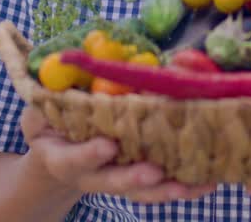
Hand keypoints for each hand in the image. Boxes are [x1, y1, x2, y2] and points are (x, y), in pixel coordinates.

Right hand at [20, 106, 216, 204]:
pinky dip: (184, 186)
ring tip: (194, 185)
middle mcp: (91, 175)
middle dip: (134, 178)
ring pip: (142, 192)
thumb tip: (68, 58)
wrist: (57, 157)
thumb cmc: (51, 125)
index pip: (73, 159)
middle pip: (112, 182)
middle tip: (154, 172)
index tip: (107, 145)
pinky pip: (160, 188)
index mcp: (62, 157)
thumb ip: (51, 93)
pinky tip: (208, 182)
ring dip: (168, 189)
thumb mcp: (42, 108)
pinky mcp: (137, 182)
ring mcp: (116, 180)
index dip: (89, 154)